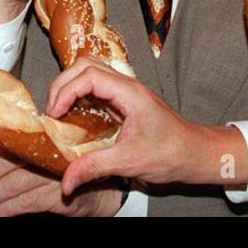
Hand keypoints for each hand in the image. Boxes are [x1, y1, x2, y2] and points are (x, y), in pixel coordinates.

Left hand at [0, 140, 121, 216]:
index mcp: (42, 131)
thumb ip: (14, 151)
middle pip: (9, 160)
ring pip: (16, 182)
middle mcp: (50, 146)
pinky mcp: (62, 192)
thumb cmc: (64, 168)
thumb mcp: (40, 155)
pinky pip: (28, 200)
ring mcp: (57, 169)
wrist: (99, 189)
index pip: (9, 136)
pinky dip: (7, 208)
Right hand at [46, 58, 245, 195]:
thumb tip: (65, 181)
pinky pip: (94, 89)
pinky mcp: (122, 103)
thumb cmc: (172, 153)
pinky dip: (78, 97)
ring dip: (69, 87)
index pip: (88, 75)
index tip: (55, 114)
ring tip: (58, 112)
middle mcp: (126, 86)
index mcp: (130, 92)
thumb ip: (95, 168)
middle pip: (85, 65)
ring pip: (89, 72)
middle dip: (62, 84)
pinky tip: (72, 117)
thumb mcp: (130, 162)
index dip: (66, 91)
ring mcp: (124, 93)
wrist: (195, 154)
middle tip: (52, 111)